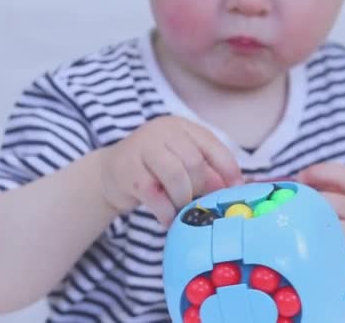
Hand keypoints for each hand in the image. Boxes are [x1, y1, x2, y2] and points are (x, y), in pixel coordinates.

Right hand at [100, 116, 243, 226]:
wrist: (109, 174)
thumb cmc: (153, 170)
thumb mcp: (181, 164)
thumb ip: (206, 172)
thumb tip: (235, 189)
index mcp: (181, 126)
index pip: (213, 146)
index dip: (228, 170)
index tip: (236, 191)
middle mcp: (161, 131)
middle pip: (194, 162)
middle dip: (200, 188)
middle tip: (197, 203)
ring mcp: (141, 148)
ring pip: (176, 176)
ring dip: (183, 199)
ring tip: (180, 209)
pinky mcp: (127, 171)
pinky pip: (155, 195)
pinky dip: (166, 212)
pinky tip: (167, 218)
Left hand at [296, 162, 344, 279]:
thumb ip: (334, 186)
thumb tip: (297, 182)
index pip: (344, 174)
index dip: (317, 172)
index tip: (300, 178)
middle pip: (332, 204)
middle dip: (309, 205)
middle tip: (293, 209)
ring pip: (335, 231)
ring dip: (314, 230)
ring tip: (300, 231)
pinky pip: (341, 260)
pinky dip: (325, 255)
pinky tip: (315, 252)